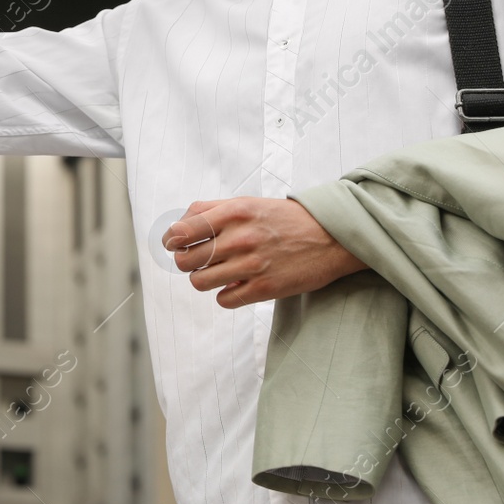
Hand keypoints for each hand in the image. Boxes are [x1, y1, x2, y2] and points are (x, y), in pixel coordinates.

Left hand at [163, 196, 368, 307]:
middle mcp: (241, 237)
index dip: (172, 241)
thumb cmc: (285, 219)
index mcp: (235, 211)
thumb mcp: (249, 203)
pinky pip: (224, 300)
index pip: (182, 230)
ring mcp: (253, 264)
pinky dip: (226, 295)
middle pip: (186, 260)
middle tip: (200, 260)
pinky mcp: (265, 288)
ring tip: (218, 273)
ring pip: (200, 282)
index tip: (175, 245)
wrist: (331, 238)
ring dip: (204, 279)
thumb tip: (177, 228)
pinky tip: (237, 285)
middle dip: (187, 262)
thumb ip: (212, 210)